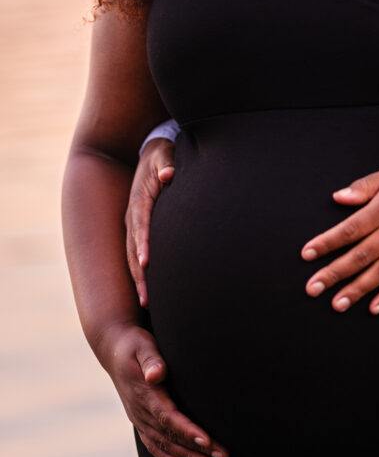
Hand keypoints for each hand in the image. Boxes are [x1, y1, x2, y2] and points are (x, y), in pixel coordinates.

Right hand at [98, 321, 227, 456]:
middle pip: (170, 436)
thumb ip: (151, 358)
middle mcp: (140, 411)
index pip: (167, 417)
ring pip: (164, 445)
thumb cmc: (134, 343)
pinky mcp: (141, 420)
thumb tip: (156, 374)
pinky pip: (154, 446)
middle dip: (196, 450)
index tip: (207, 440)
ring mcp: (139, 418)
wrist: (113, 348)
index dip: (186, 430)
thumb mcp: (142, 344)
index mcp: (143, 394)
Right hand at [125, 138, 174, 306]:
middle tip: (147, 297)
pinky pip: (137, 255)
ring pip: (133, 257)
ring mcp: (133, 225)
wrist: (152, 155)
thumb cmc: (162, 155)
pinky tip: (150, 292)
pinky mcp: (138, 231)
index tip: (147, 262)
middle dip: (139, 274)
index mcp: (139, 200)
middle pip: (133, 249)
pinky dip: (141, 274)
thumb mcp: (164, 153)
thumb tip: (168, 173)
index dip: (143, 244)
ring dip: (139, 279)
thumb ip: (167, 162)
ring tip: (147, 303)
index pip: (141, 225)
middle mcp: (133, 216)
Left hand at [302, 157, 378, 314]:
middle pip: (359, 256)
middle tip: (312, 289)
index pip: (349, 230)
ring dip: (357, 290)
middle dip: (333, 274)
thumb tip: (337, 197)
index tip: (306, 255)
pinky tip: (375, 307)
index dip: (326, 243)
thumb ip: (363, 187)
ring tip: (337, 304)